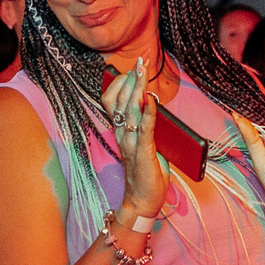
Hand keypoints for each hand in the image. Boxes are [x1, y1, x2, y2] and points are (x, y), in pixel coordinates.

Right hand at [100, 59, 168, 215]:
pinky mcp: (143, 153)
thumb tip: (154, 106)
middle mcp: (122, 135)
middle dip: (129, 80)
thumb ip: (146, 127)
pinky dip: (149, 113)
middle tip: (139, 63)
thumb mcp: (144, 145)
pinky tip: (152, 100)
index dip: (118, 83)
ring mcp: (130, 144)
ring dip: (137, 90)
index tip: (130, 69)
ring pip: (129, 111)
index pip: (110, 101)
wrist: (142, 202)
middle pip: (118, 101)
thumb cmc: (146, 174)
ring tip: (142, 73)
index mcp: (120, 132)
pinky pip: (144, 129)